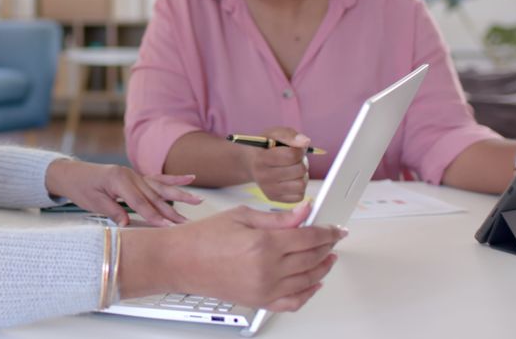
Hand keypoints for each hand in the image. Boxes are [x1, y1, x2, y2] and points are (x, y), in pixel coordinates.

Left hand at [44, 159, 202, 226]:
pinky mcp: (137, 177)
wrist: (73, 173)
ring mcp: (135, 175)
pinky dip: (174, 180)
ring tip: (198, 201)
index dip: (154, 216)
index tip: (167, 226)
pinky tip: (190, 179)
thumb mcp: (93, 202)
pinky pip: (158, 179)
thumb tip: (127, 224)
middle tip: (187, 223)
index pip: (140, 202)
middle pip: (155, 196)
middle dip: (172, 211)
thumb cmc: (81, 188)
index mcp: (119, 180)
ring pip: (161, 188)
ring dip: (180, 196)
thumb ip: (113, 211)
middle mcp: (130, 175)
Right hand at [123, 203, 344, 311]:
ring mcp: (264, 288)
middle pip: (313, 258)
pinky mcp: (259, 301)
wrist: (179, 261)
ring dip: (323, 268)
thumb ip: (278, 217)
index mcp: (264, 244)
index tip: (336, 228)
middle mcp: (267, 269)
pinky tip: (314, 283)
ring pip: (309, 280)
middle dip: (328, 246)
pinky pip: (294, 302)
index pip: (309, 237)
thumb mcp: (242, 215)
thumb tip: (304, 212)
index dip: (328, 231)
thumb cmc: (203, 237)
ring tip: (328, 257)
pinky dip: (309, 293)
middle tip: (333, 238)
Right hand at [248, 127, 309, 202]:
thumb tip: (305, 142)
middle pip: (299, 170)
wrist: (252, 162)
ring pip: (301, 185)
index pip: (292, 156)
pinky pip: (299, 196)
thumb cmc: (266, 147)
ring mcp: (268, 190)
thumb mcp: (274, 134)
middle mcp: (263, 176)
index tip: (294, 149)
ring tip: (293, 169)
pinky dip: (299, 187)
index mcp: (261, 158)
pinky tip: (291, 179)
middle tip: (294, 159)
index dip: (299, 150)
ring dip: (302, 175)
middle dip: (301, 162)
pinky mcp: (274, 198)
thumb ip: (289, 135)